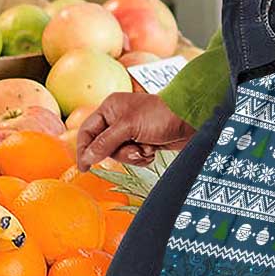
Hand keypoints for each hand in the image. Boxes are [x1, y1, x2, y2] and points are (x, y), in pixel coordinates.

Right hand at [76, 93, 196, 170]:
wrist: (191, 120)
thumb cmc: (160, 115)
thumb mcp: (128, 127)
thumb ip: (106, 142)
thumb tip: (87, 157)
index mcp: (110, 108)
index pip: (87, 130)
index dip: (84, 148)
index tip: (84, 167)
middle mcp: (118, 119)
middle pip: (103, 146)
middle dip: (120, 152)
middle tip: (134, 149)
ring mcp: (131, 131)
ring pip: (119, 154)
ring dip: (133, 156)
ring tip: (147, 148)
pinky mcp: (143, 142)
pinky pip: (133, 158)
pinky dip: (143, 158)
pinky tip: (154, 150)